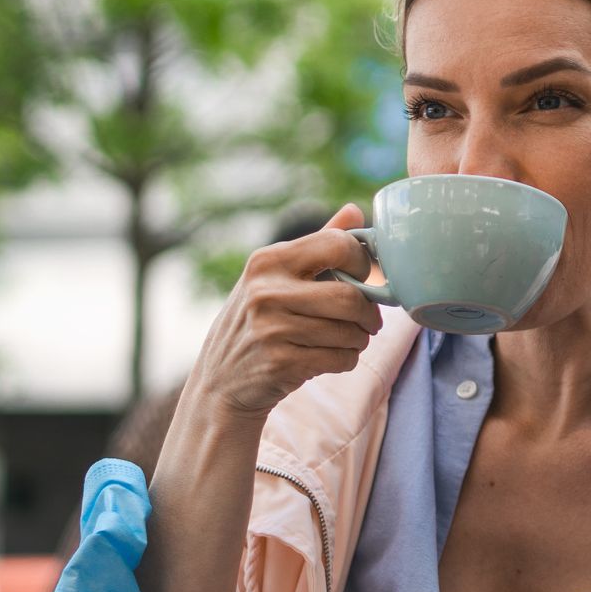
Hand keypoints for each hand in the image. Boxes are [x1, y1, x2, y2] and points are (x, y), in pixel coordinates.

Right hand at [189, 204, 383, 421]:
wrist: (220, 381)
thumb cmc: (258, 321)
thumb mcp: (275, 276)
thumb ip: (317, 244)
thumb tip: (355, 210)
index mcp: (268, 260)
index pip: (336, 245)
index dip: (363, 263)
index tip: (365, 278)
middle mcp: (266, 291)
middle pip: (350, 298)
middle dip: (369, 313)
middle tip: (369, 321)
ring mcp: (271, 329)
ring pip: (350, 332)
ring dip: (359, 340)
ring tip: (346, 340)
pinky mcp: (281, 363)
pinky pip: (341, 359)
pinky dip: (346, 360)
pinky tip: (330, 357)